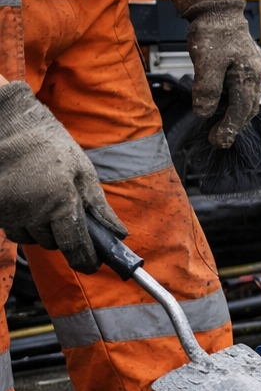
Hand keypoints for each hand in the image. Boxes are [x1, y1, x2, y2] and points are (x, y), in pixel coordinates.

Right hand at [0, 82, 120, 273]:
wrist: (9, 126)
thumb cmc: (50, 146)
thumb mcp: (84, 173)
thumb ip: (99, 208)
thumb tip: (119, 234)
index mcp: (61, 203)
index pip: (75, 247)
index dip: (86, 261)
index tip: (92, 264)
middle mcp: (33, 212)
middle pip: (52, 244)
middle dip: (63, 236)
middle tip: (65, 215)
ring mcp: (10, 211)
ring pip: (30, 239)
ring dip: (40, 230)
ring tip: (44, 203)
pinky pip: (12, 228)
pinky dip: (22, 222)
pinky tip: (27, 202)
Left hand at [160, 0, 260, 147]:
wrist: (218, 8)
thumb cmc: (212, 31)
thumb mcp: (205, 61)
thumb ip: (206, 89)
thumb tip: (204, 112)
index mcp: (247, 76)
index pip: (240, 111)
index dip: (229, 129)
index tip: (217, 141)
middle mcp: (256, 75)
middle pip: (249, 109)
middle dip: (235, 125)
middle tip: (218, 137)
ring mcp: (256, 69)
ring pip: (250, 100)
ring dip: (237, 114)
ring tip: (222, 123)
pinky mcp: (251, 64)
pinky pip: (249, 89)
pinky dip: (239, 101)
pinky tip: (229, 103)